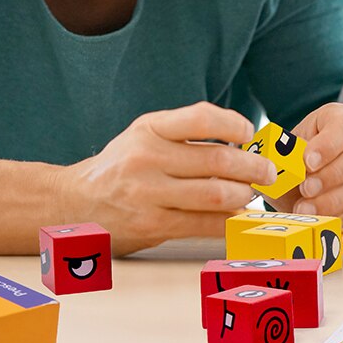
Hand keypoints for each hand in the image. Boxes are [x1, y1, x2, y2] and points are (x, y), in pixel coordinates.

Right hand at [58, 102, 276, 254]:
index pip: (202, 117)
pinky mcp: (151, 225)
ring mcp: (148, 194)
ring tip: (252, 194)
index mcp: (150, 128)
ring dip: (244, 195)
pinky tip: (237, 217)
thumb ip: (185, 133)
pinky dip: (228, 221)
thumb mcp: (144, 135)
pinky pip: (203, 224)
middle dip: (253, 167)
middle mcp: (147, 158)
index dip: (235, 124)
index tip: (249, 134)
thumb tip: (242, 141)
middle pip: (217, 161)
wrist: (73, 203)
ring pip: (215, 195)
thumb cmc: (122, 165)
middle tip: (268, 172)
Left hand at [272, 103, 342, 219]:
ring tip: (306, 209)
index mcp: (342, 118)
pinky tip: (338, 230)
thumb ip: (278, 157)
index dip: (327, 145)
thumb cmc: (296, 162)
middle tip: (305, 189)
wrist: (305, 182)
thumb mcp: (286, 152)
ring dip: (334, 200)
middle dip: (331, 174)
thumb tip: (270, 165)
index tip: (307, 162)